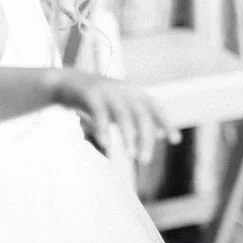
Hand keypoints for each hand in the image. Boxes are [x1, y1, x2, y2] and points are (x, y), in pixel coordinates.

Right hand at [52, 70, 175, 164]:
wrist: (66, 82)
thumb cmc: (99, 100)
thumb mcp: (121, 107)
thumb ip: (139, 118)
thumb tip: (160, 133)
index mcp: (134, 93)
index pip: (155, 107)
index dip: (166, 122)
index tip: (175, 140)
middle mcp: (124, 90)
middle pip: (141, 115)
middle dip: (145, 138)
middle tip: (145, 160)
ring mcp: (107, 91)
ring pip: (122, 114)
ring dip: (129, 135)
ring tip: (131, 155)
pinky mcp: (90, 94)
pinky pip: (99, 113)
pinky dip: (103, 130)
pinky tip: (106, 145)